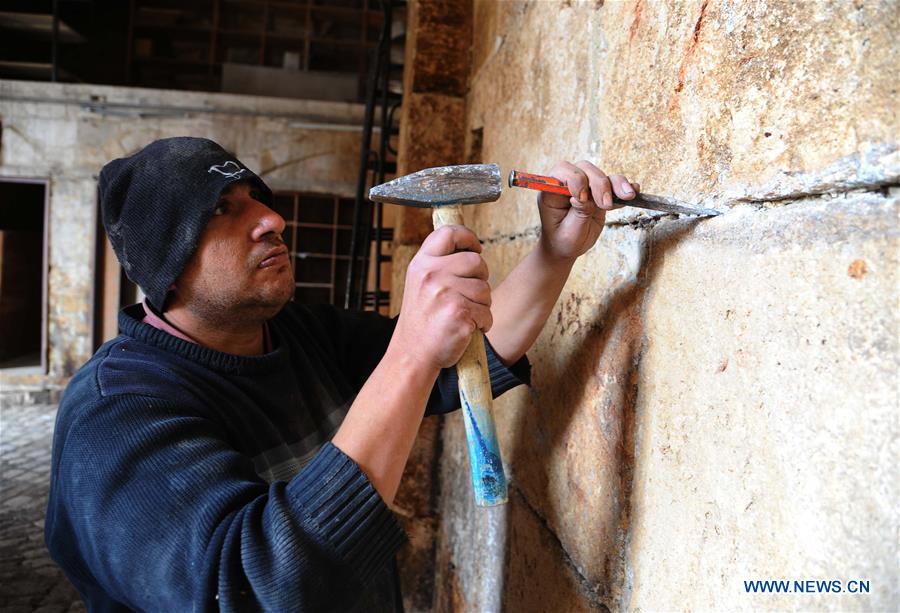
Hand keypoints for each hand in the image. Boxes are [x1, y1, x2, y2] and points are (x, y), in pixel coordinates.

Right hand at [393, 225, 491, 369]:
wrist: (413, 354)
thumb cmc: (422, 320)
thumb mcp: (420, 283)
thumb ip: (439, 264)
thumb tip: (471, 248)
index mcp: (421, 264)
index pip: (449, 233)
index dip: (468, 237)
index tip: (476, 248)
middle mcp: (432, 275)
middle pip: (476, 262)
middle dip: (480, 278)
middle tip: (468, 295)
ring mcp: (445, 294)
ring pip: (485, 289)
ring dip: (482, 304)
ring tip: (463, 315)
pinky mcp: (460, 314)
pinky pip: (487, 313)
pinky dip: (483, 323)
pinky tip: (466, 328)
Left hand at [536, 160, 639, 259]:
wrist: (567, 248)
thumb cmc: (562, 240)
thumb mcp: (569, 231)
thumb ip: (579, 213)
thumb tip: (585, 197)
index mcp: (552, 190)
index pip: (563, 172)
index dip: (576, 180)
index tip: (583, 198)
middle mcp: (568, 184)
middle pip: (585, 169)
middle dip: (599, 184)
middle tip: (606, 205)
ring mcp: (585, 186)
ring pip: (601, 175)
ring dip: (616, 184)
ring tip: (628, 196)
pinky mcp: (598, 193)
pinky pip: (613, 184)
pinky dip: (624, 187)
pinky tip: (634, 191)